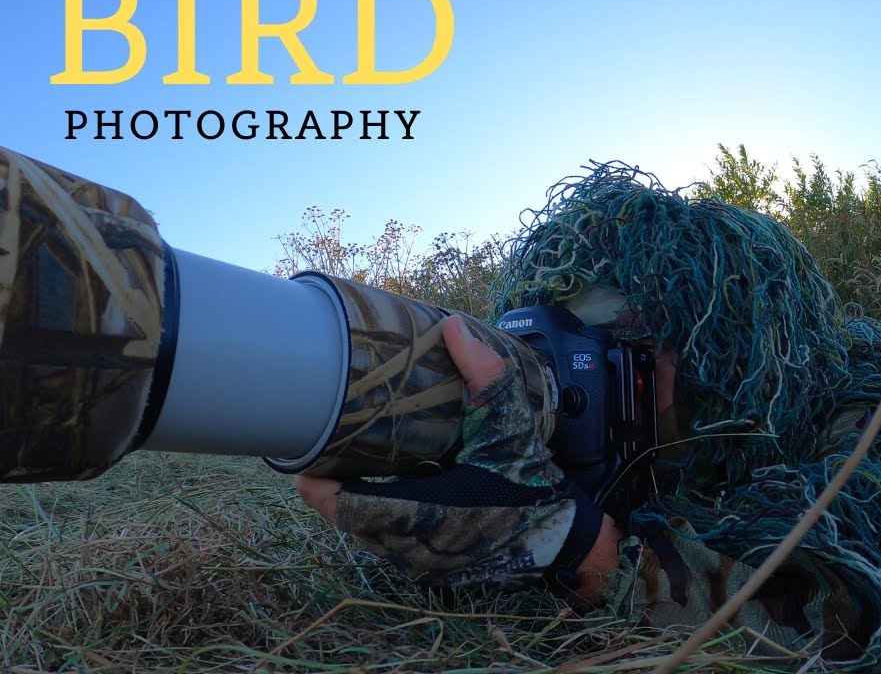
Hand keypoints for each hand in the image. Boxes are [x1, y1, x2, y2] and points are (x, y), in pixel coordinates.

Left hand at [295, 314, 608, 591]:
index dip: (322, 491)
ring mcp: (423, 564)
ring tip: (342, 466)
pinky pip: (388, 544)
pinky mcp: (430, 569)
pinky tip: (379, 488)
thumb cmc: (533, 481)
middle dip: (334, 491)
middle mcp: (418, 548)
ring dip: (354, 504)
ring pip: (368, 535)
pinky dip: (378, 517)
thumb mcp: (511, 424)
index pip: (354, 510)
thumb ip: (484, 376)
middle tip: (318, 454)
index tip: (302, 464)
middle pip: (353, 521)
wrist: (562, 535)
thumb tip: (453, 327)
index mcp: (430, 514)